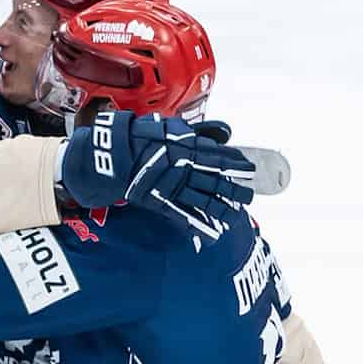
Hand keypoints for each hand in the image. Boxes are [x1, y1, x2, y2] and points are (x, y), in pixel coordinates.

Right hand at [61, 112, 254, 236]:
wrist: (112, 152)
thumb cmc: (139, 136)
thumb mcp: (171, 128)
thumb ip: (195, 131)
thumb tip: (221, 132)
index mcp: (189, 148)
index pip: (220, 158)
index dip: (236, 164)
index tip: (250, 168)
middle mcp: (186, 168)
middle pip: (217, 181)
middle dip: (235, 189)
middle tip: (249, 195)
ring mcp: (174, 186)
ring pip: (205, 199)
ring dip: (222, 208)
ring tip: (236, 214)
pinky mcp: (161, 200)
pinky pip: (182, 216)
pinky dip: (197, 227)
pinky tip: (211, 235)